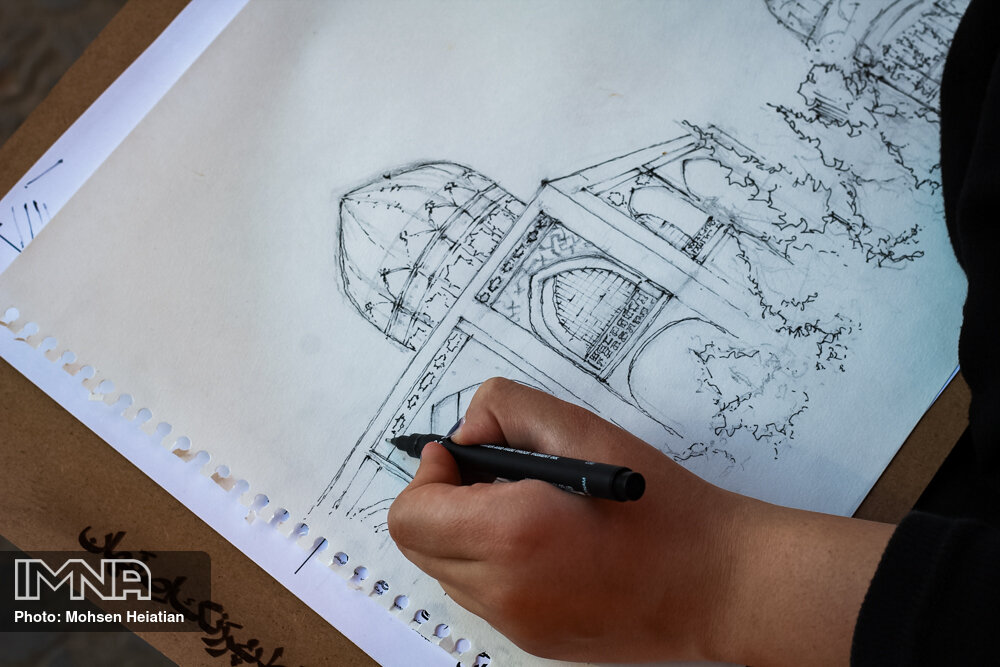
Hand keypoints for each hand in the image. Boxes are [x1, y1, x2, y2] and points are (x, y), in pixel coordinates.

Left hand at [387, 378, 893, 664]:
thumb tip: (463, 435)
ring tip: (528, 508)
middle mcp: (501, 591)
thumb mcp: (583, 430)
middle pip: (419, 543)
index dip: (429, 475)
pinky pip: (481, 595)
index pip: (410, 514)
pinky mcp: (532, 641)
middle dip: (442, 500)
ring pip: (446, 570)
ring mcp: (515, 625)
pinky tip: (546, 543)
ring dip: (465, 532)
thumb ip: (508, 410)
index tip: (465, 456)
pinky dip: (492, 563)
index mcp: (508, 536)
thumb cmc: (660, 507)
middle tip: (496, 477)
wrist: (718, 583)